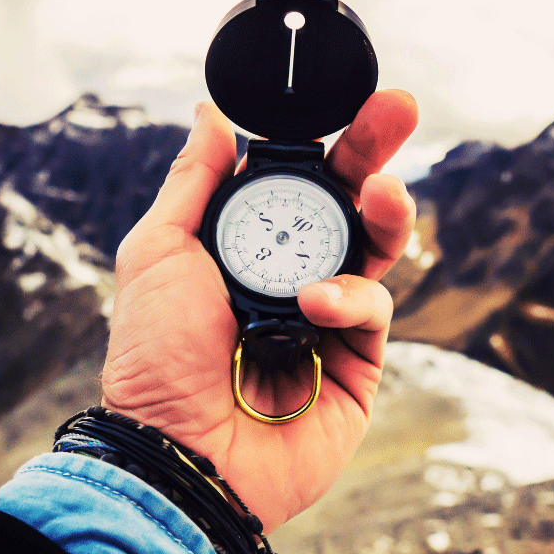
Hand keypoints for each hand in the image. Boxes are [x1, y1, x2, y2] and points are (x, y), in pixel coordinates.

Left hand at [100, 90, 417, 532]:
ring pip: (374, 250)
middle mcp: (289, 276)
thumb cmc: (155, 357)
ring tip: (383, 192)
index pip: (295, 180)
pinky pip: (373, 310)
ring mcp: (327, 320)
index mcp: (243, 246)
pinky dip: (349, 297)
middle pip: (346, 203)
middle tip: (398, 108)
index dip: (324, 140)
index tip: (348, 102)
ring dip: (385, 213)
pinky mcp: (356, 363)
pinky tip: (317, 303)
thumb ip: (195, 181)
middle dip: (374, 151)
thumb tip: (210, 116)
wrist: (177, 451)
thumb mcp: (158, 251)